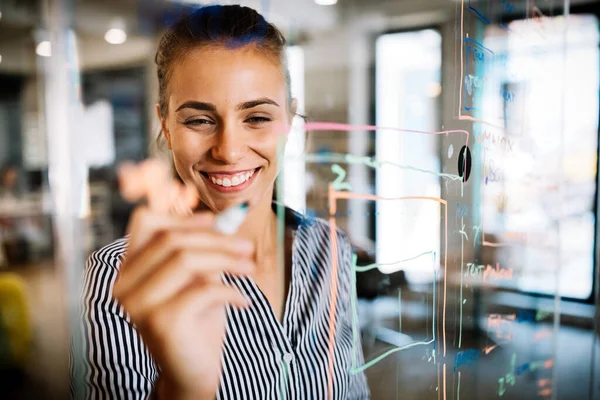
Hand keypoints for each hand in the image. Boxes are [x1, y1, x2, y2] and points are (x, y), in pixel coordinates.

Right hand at [113, 160, 254, 397]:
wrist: (193, 372)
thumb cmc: (196, 321)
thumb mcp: (198, 278)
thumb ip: (202, 249)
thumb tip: (225, 217)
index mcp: (130, 269)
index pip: (144, 223)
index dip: (181, 216)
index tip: (215, 221)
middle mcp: (125, 285)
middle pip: (171, 240)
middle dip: (216, 239)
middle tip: (247, 247)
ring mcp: (139, 304)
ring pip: (186, 260)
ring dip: (226, 260)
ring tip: (250, 268)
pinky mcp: (160, 322)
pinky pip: (202, 290)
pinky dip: (230, 291)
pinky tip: (242, 301)